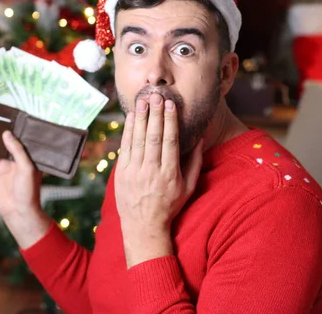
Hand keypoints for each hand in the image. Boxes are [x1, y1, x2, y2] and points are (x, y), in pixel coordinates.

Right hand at [0, 131, 49, 248]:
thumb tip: (6, 134)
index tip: (15, 114)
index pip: (27, 138)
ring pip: (0, 145)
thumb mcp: (26, 168)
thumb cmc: (29, 190)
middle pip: (13, 139)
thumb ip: (17, 150)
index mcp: (33, 155)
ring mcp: (9, 162)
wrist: (18, 211)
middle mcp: (21, 157)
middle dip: (7, 129)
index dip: (22, 127)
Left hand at [115, 93, 202, 266]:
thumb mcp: (188, 188)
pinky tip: (131, 117)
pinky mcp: (121, 173)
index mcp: (169, 175)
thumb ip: (194, 163)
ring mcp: (134, 172)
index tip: (171, 104)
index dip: (170, 121)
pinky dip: (128, 130)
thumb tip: (199, 139)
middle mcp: (151, 172)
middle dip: (155, 114)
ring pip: (137, 139)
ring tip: (143, 100)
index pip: (169, 142)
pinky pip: (125, 147)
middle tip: (156, 95)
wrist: (143, 226)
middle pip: (153, 137)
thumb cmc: (170, 205)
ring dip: (140, 118)